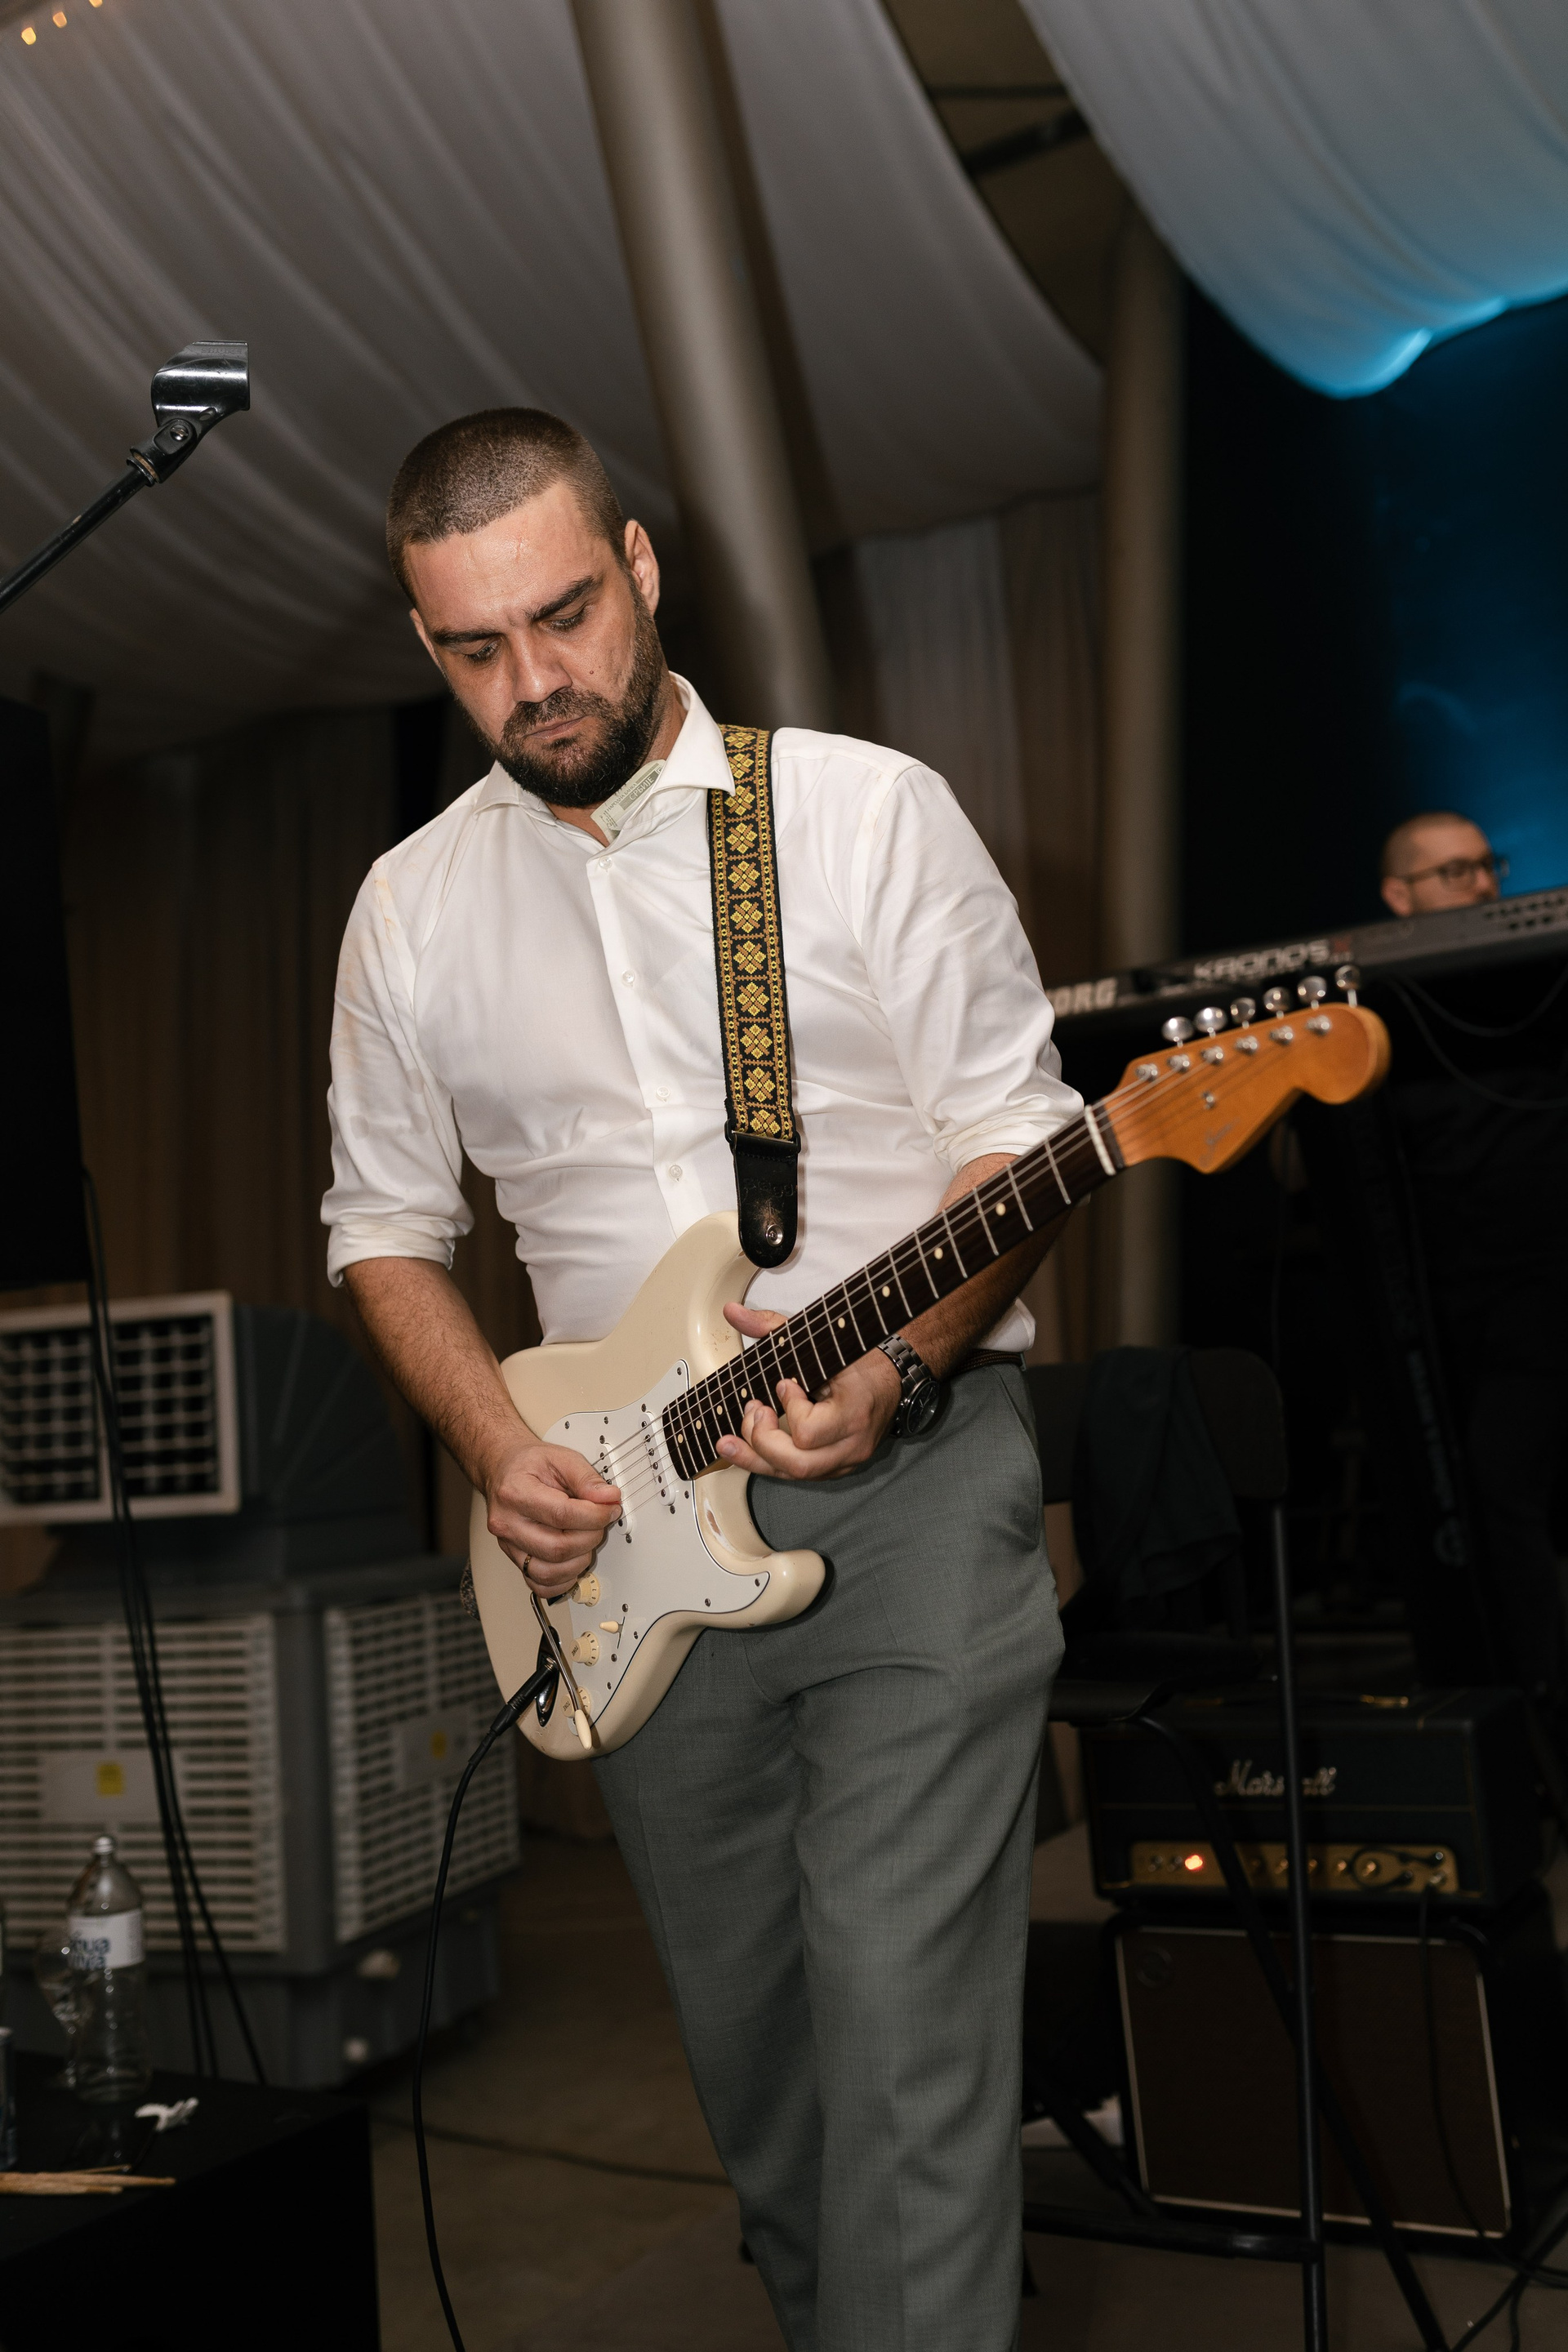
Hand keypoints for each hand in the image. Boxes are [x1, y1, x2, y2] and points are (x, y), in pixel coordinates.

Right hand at [483, 1441, 620, 1596]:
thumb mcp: (560, 1458)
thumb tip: (608, 1499)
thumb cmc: (529, 1465)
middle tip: (600, 1522)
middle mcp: (507, 1522)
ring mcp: (508, 1544)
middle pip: (557, 1548)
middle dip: (590, 1538)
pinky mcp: (514, 1558)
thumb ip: (586, 1478)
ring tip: (586, 1539)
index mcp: (515, 1493)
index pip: (562, 1515)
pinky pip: (539, 1584)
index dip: (595, 1516)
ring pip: (549, 1572)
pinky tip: (573, 1561)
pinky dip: (562, 1580)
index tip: (610, 1509)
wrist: (504, 1470)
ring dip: (579, 1561)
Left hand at [714, 1302, 900, 1479]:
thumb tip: (732, 1312)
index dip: (788, 1408)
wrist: (891, 1379)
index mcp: (855, 1412)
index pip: (809, 1431)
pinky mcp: (838, 1468)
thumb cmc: (858, 1360)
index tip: (785, 1384)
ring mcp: (847, 1460)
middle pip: (799, 1464)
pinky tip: (747, 1448)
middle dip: (763, 1442)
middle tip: (755, 1412)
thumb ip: (772, 1328)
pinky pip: (799, 1476)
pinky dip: (769, 1463)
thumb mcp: (819, 1340)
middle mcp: (853, 1444)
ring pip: (796, 1476)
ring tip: (730, 1440)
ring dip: (756, 1458)